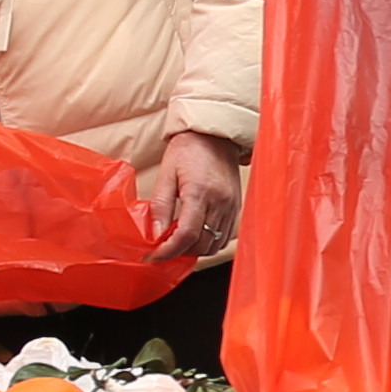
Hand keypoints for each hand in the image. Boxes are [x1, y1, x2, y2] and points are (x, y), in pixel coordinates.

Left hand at [153, 128, 245, 261]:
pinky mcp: (236, 207)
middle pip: (201, 244)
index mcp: (199, 192)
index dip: (168, 251)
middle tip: (163, 246)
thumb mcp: (166, 174)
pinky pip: (224, 236)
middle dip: (180, 251)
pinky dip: (209, 241)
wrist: (215, 135)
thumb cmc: (188, 149)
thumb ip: (160, 206)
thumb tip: (156, 235)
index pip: (186, 235)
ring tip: (179, 239)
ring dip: (195, 248)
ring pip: (214, 245)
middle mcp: (219, 202)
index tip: (154, 256)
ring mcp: (231, 206)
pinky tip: (196, 232)